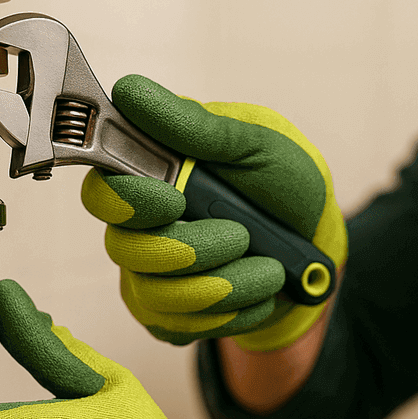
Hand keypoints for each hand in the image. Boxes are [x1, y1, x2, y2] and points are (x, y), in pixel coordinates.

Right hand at [80, 75, 346, 350]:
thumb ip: (195, 126)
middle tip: (242, 236)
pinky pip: (180, 327)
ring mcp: (149, 274)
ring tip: (270, 267)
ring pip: (159, 294)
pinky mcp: (169, 316)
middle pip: (127, 250)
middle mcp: (139, 226)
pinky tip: (259, 289)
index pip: (102, 192)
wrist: (316, 244)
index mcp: (150, 176)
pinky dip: (231, 312)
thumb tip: (130, 91)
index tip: (176, 198)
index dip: (130, 202)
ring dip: (227, 284)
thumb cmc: (283, 183)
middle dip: (194, 250)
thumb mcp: (256, 142)